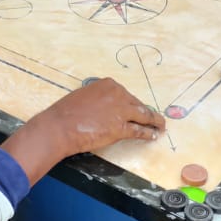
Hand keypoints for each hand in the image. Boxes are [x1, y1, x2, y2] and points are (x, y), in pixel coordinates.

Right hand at [2, 78, 164, 183]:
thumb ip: (97, 100)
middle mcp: (118, 94)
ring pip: (144, 115)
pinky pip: (139, 130)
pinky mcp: (121, 128)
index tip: (135, 107)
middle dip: (144, 111)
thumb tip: (102, 108)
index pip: (125, 94)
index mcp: (108, 84)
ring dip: (154, 121)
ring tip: (160, 125)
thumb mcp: (83, 97)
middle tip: (152, 117)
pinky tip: (152, 135)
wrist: (59, 126)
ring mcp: (121, 111)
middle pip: (137, 103)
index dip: (131, 103)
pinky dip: (148, 133)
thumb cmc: (65, 112)